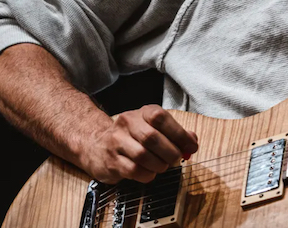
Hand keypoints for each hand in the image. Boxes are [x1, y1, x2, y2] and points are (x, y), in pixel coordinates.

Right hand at [77, 104, 198, 183]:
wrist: (95, 145)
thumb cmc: (131, 137)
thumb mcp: (152, 128)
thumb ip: (174, 133)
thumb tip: (192, 141)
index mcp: (142, 113)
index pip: (161, 117)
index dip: (179, 133)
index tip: (191, 146)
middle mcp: (127, 124)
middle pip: (152, 138)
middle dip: (170, 152)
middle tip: (176, 159)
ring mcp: (116, 142)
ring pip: (142, 156)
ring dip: (159, 165)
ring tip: (162, 166)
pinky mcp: (111, 161)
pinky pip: (134, 170)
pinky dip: (147, 174)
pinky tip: (149, 173)